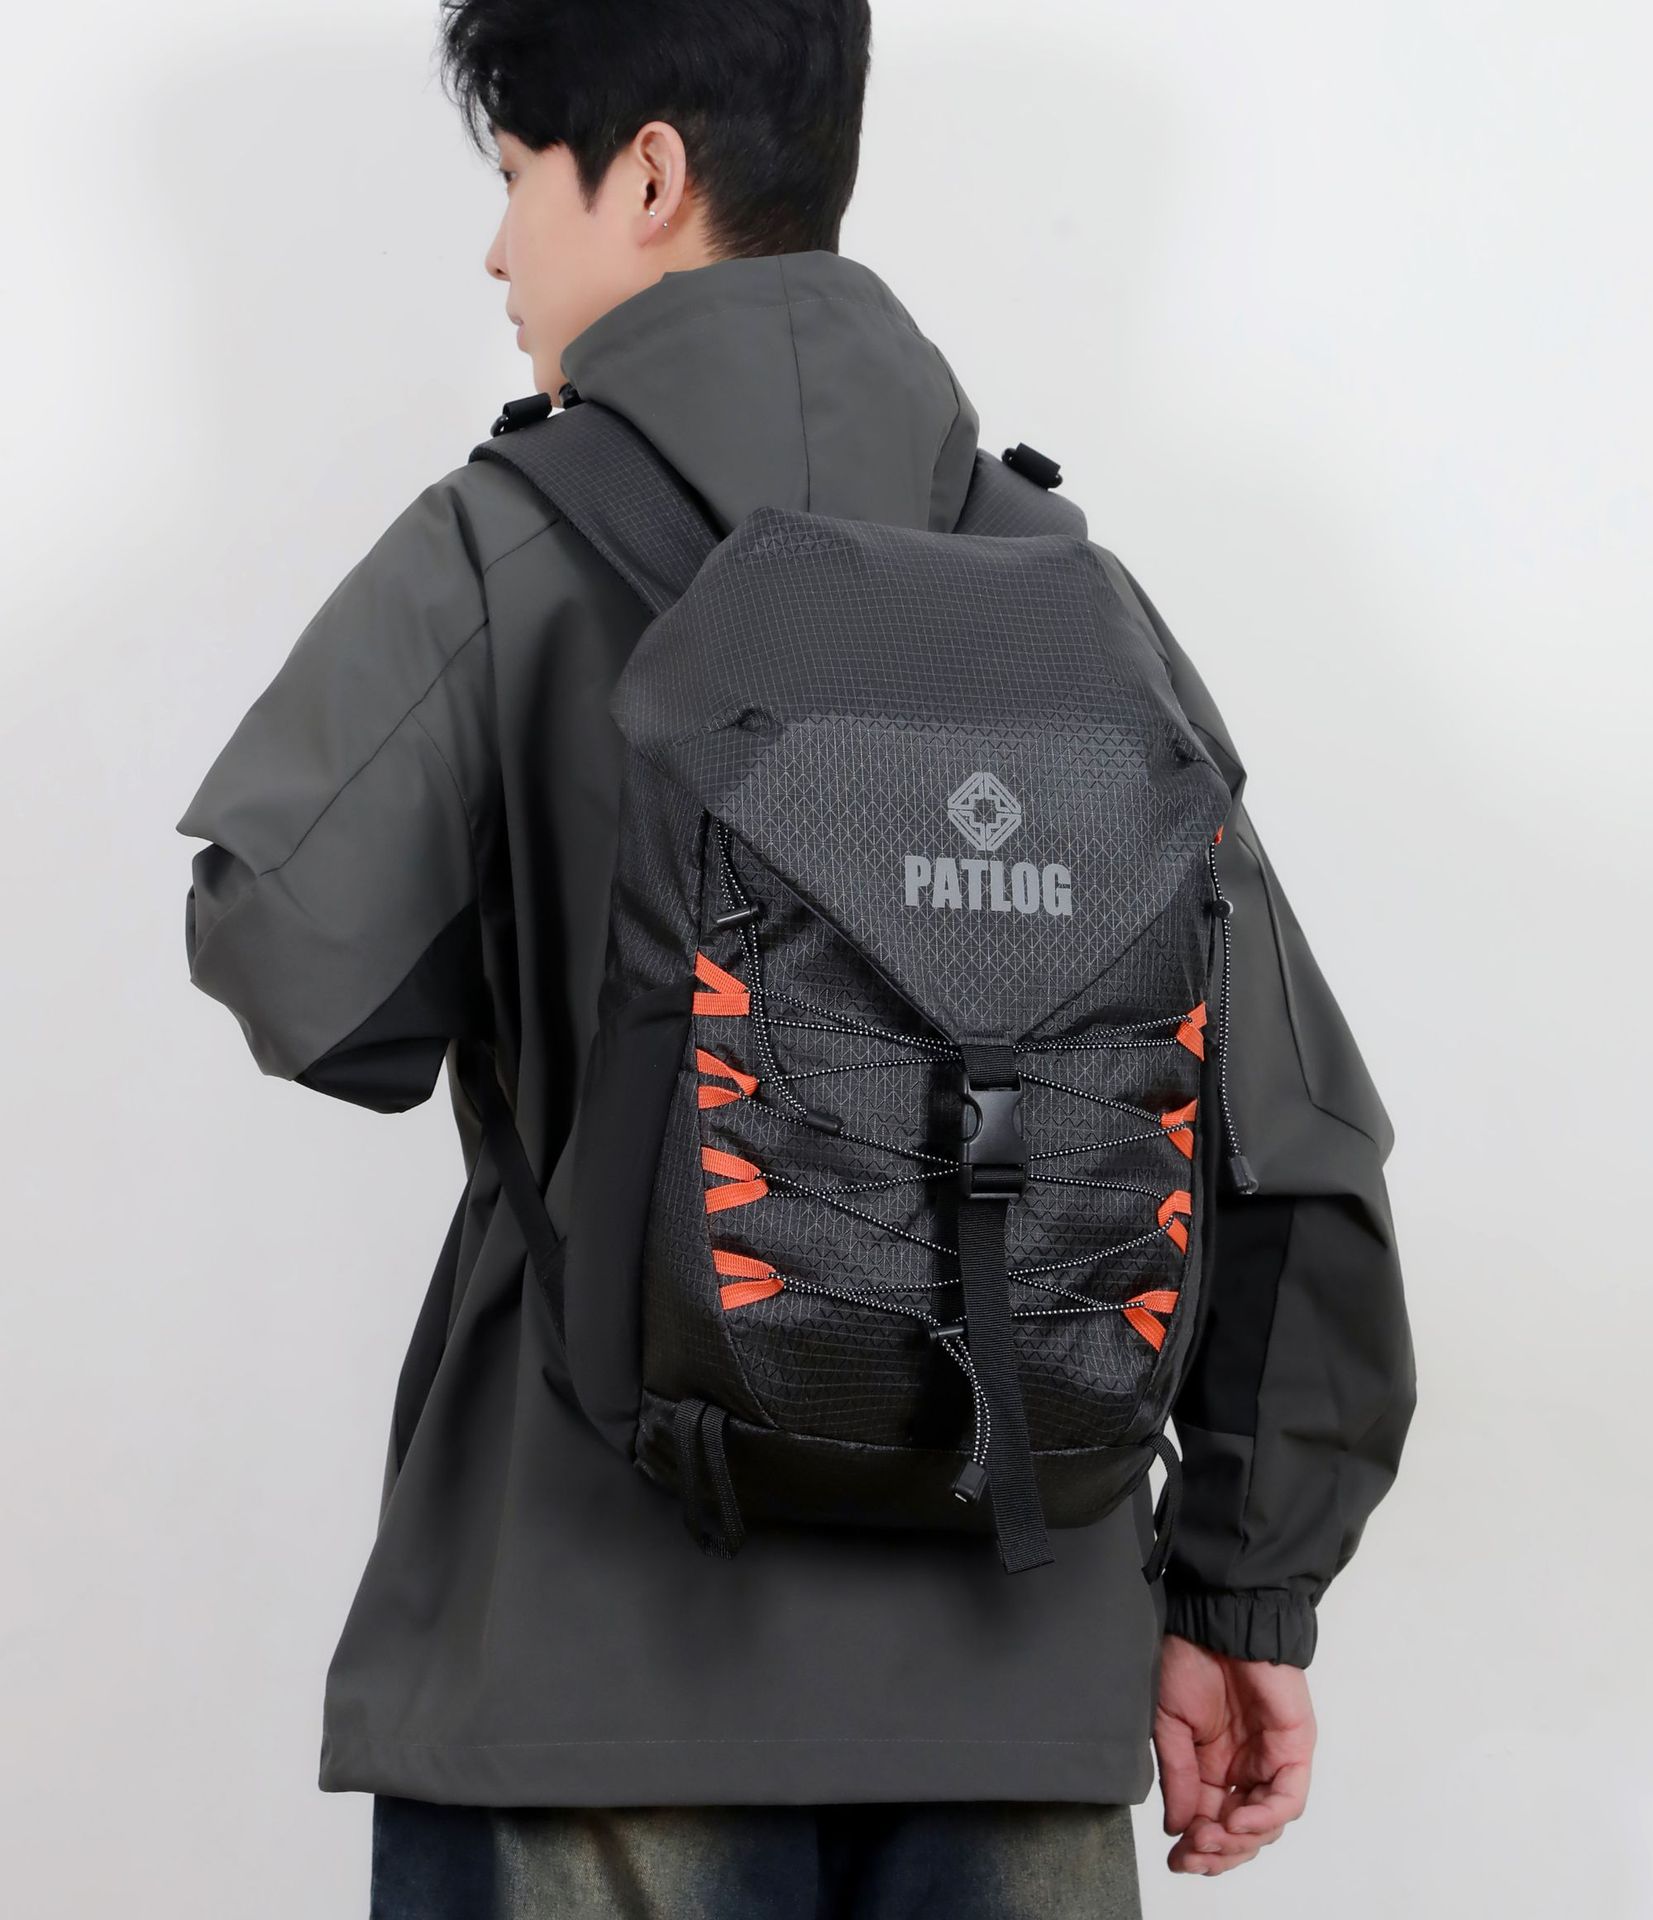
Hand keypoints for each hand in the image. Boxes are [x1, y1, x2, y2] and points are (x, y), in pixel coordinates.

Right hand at [1152, 1632, 1315, 1874]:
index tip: (1177, 1858)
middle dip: (1218, 1852)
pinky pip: (1288, 1798)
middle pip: (1242, 1833)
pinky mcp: (1294, 1748)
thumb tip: (1177, 1828)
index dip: (1198, 1848)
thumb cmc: (1188, 1657)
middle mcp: (1246, 1768)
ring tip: (1210, 1839)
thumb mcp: (1169, 1725)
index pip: (1212, 1822)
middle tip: (1193, 1855)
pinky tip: (1236, 1821)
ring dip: (1239, 1841)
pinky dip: (1265, 1817)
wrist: (1215, 1619)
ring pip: (1267, 1824)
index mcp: (1213, 1765)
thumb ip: (1177, 1778)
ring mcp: (1272, 1760)